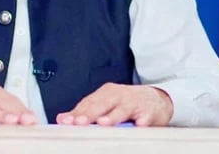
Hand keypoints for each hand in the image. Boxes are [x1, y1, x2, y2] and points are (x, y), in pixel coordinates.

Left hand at [56, 83, 172, 126]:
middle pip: (103, 104)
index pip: (88, 103)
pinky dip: (142, 121)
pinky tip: (138, 125)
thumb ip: (85, 111)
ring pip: (122, 110)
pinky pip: (145, 117)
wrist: (156, 99)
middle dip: (91, 114)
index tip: (66, 122)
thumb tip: (62, 119)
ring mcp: (134, 103)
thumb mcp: (105, 104)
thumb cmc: (126, 103)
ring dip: (113, 116)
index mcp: (106, 93)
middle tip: (80, 122)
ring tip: (103, 123)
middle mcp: (119, 95)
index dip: (77, 113)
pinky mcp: (149, 111)